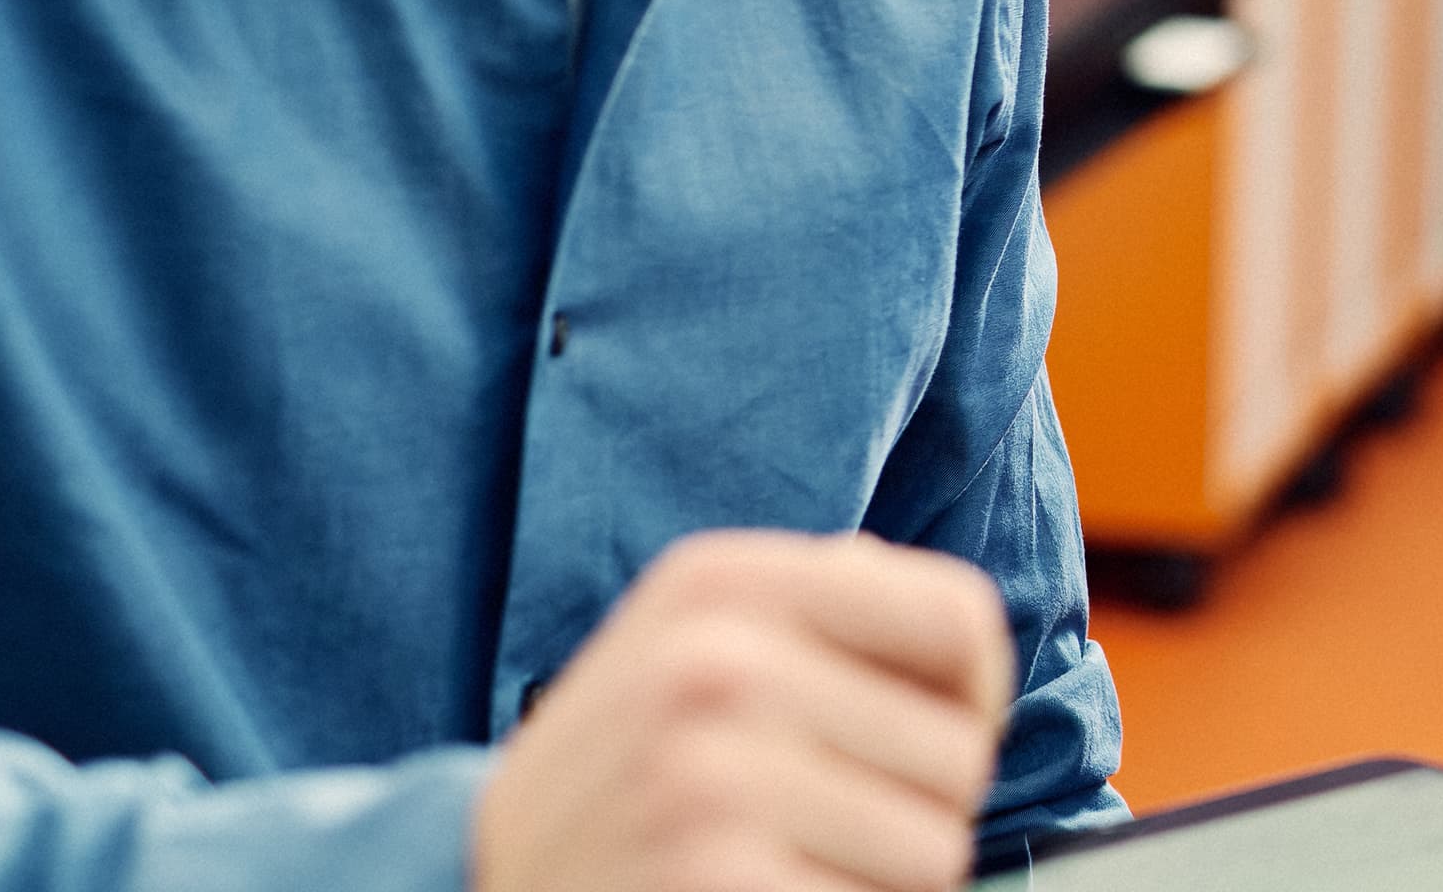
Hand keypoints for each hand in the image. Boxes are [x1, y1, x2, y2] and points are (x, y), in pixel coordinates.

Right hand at [474, 530, 1015, 891]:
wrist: (470, 887)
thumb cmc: (617, 774)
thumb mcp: (687, 645)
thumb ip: (818, 611)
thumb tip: (964, 623)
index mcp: (724, 581)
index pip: (959, 619)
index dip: (972, 697)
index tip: (922, 740)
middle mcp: (715, 662)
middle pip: (959, 752)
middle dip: (916, 810)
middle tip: (820, 828)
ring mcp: (708, 776)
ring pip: (934, 850)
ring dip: (881, 882)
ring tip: (785, 868)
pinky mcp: (709, 879)